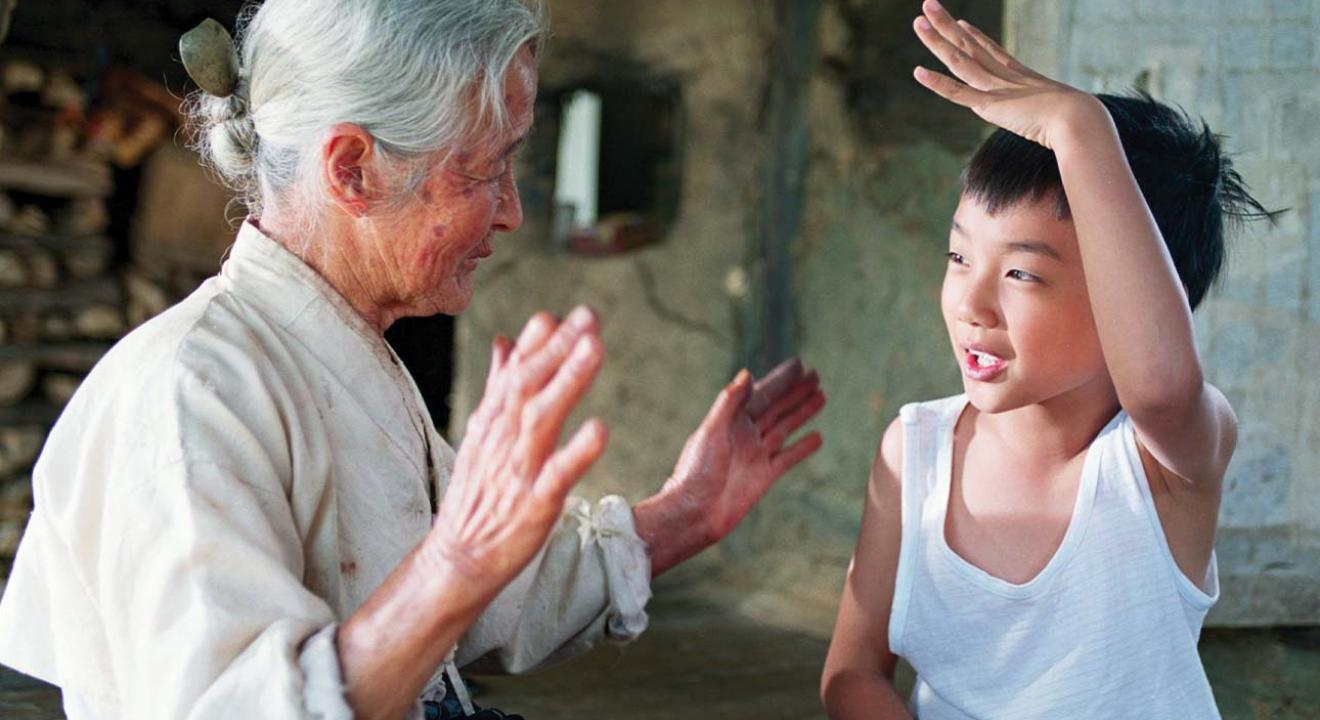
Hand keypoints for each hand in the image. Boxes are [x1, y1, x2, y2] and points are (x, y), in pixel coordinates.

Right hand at [429, 306, 608, 603]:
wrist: (458, 558)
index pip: (514, 372)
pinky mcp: (534, 505)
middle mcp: (503, 440)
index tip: (559, 313)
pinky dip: (577, 451)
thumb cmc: (477, 496)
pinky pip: (557, 474)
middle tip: (589, 316)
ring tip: (595, 349)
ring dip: (568, 381)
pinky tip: (600, 428)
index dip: (537, 342)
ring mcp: (518, 471)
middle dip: (558, 348)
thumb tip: (505, 341)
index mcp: (493, 423)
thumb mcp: (482, 435)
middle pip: (529, 385)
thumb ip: (498, 387)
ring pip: (542, 419)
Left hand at [638, 359, 824, 574]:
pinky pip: (788, 457)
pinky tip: (818, 437)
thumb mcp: (711, 431)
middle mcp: (745, 434)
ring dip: (803, 412)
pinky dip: (803, 447)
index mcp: (731, 420)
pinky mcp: (765, 476)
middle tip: (816, 375)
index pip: (761, 393)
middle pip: (776, 407)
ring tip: (821, 396)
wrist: (695, 512)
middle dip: (795, 391)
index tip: (799, 364)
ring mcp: (756, 454)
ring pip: (785, 427)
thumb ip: (729, 403)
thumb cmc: (696, 471)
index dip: (780, 379)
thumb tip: (747, 374)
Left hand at [911, 0, 1105, 149]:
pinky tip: (917, 71)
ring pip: (958, 59)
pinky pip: (957, 92)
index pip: (990, 50)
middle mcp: (1003, 75)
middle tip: (928, 5)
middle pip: (968, 45)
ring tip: (918, 20)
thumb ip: (1046, 112)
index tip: (960, 23)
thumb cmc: (1075, 119)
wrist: (1077, 118)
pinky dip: (937, 83)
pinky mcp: (989, 105)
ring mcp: (994, 87)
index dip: (973, 36)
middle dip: (946, 25)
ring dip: (936, 40)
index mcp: (1019, 75)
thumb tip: (1051, 123)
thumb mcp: (1056, 111)